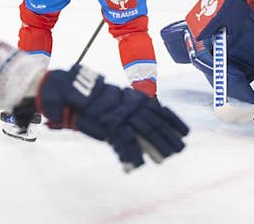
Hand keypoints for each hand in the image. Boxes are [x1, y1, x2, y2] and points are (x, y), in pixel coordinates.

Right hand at [38, 64, 188, 170]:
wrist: (68, 89)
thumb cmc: (90, 96)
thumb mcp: (112, 101)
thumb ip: (126, 110)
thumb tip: (143, 119)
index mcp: (131, 98)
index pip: (158, 109)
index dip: (172, 120)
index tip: (185, 132)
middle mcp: (129, 105)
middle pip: (154, 123)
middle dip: (168, 137)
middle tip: (180, 149)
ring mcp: (119, 114)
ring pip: (144, 132)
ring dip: (156, 146)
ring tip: (165, 158)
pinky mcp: (107, 124)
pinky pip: (122, 141)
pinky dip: (129, 154)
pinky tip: (136, 165)